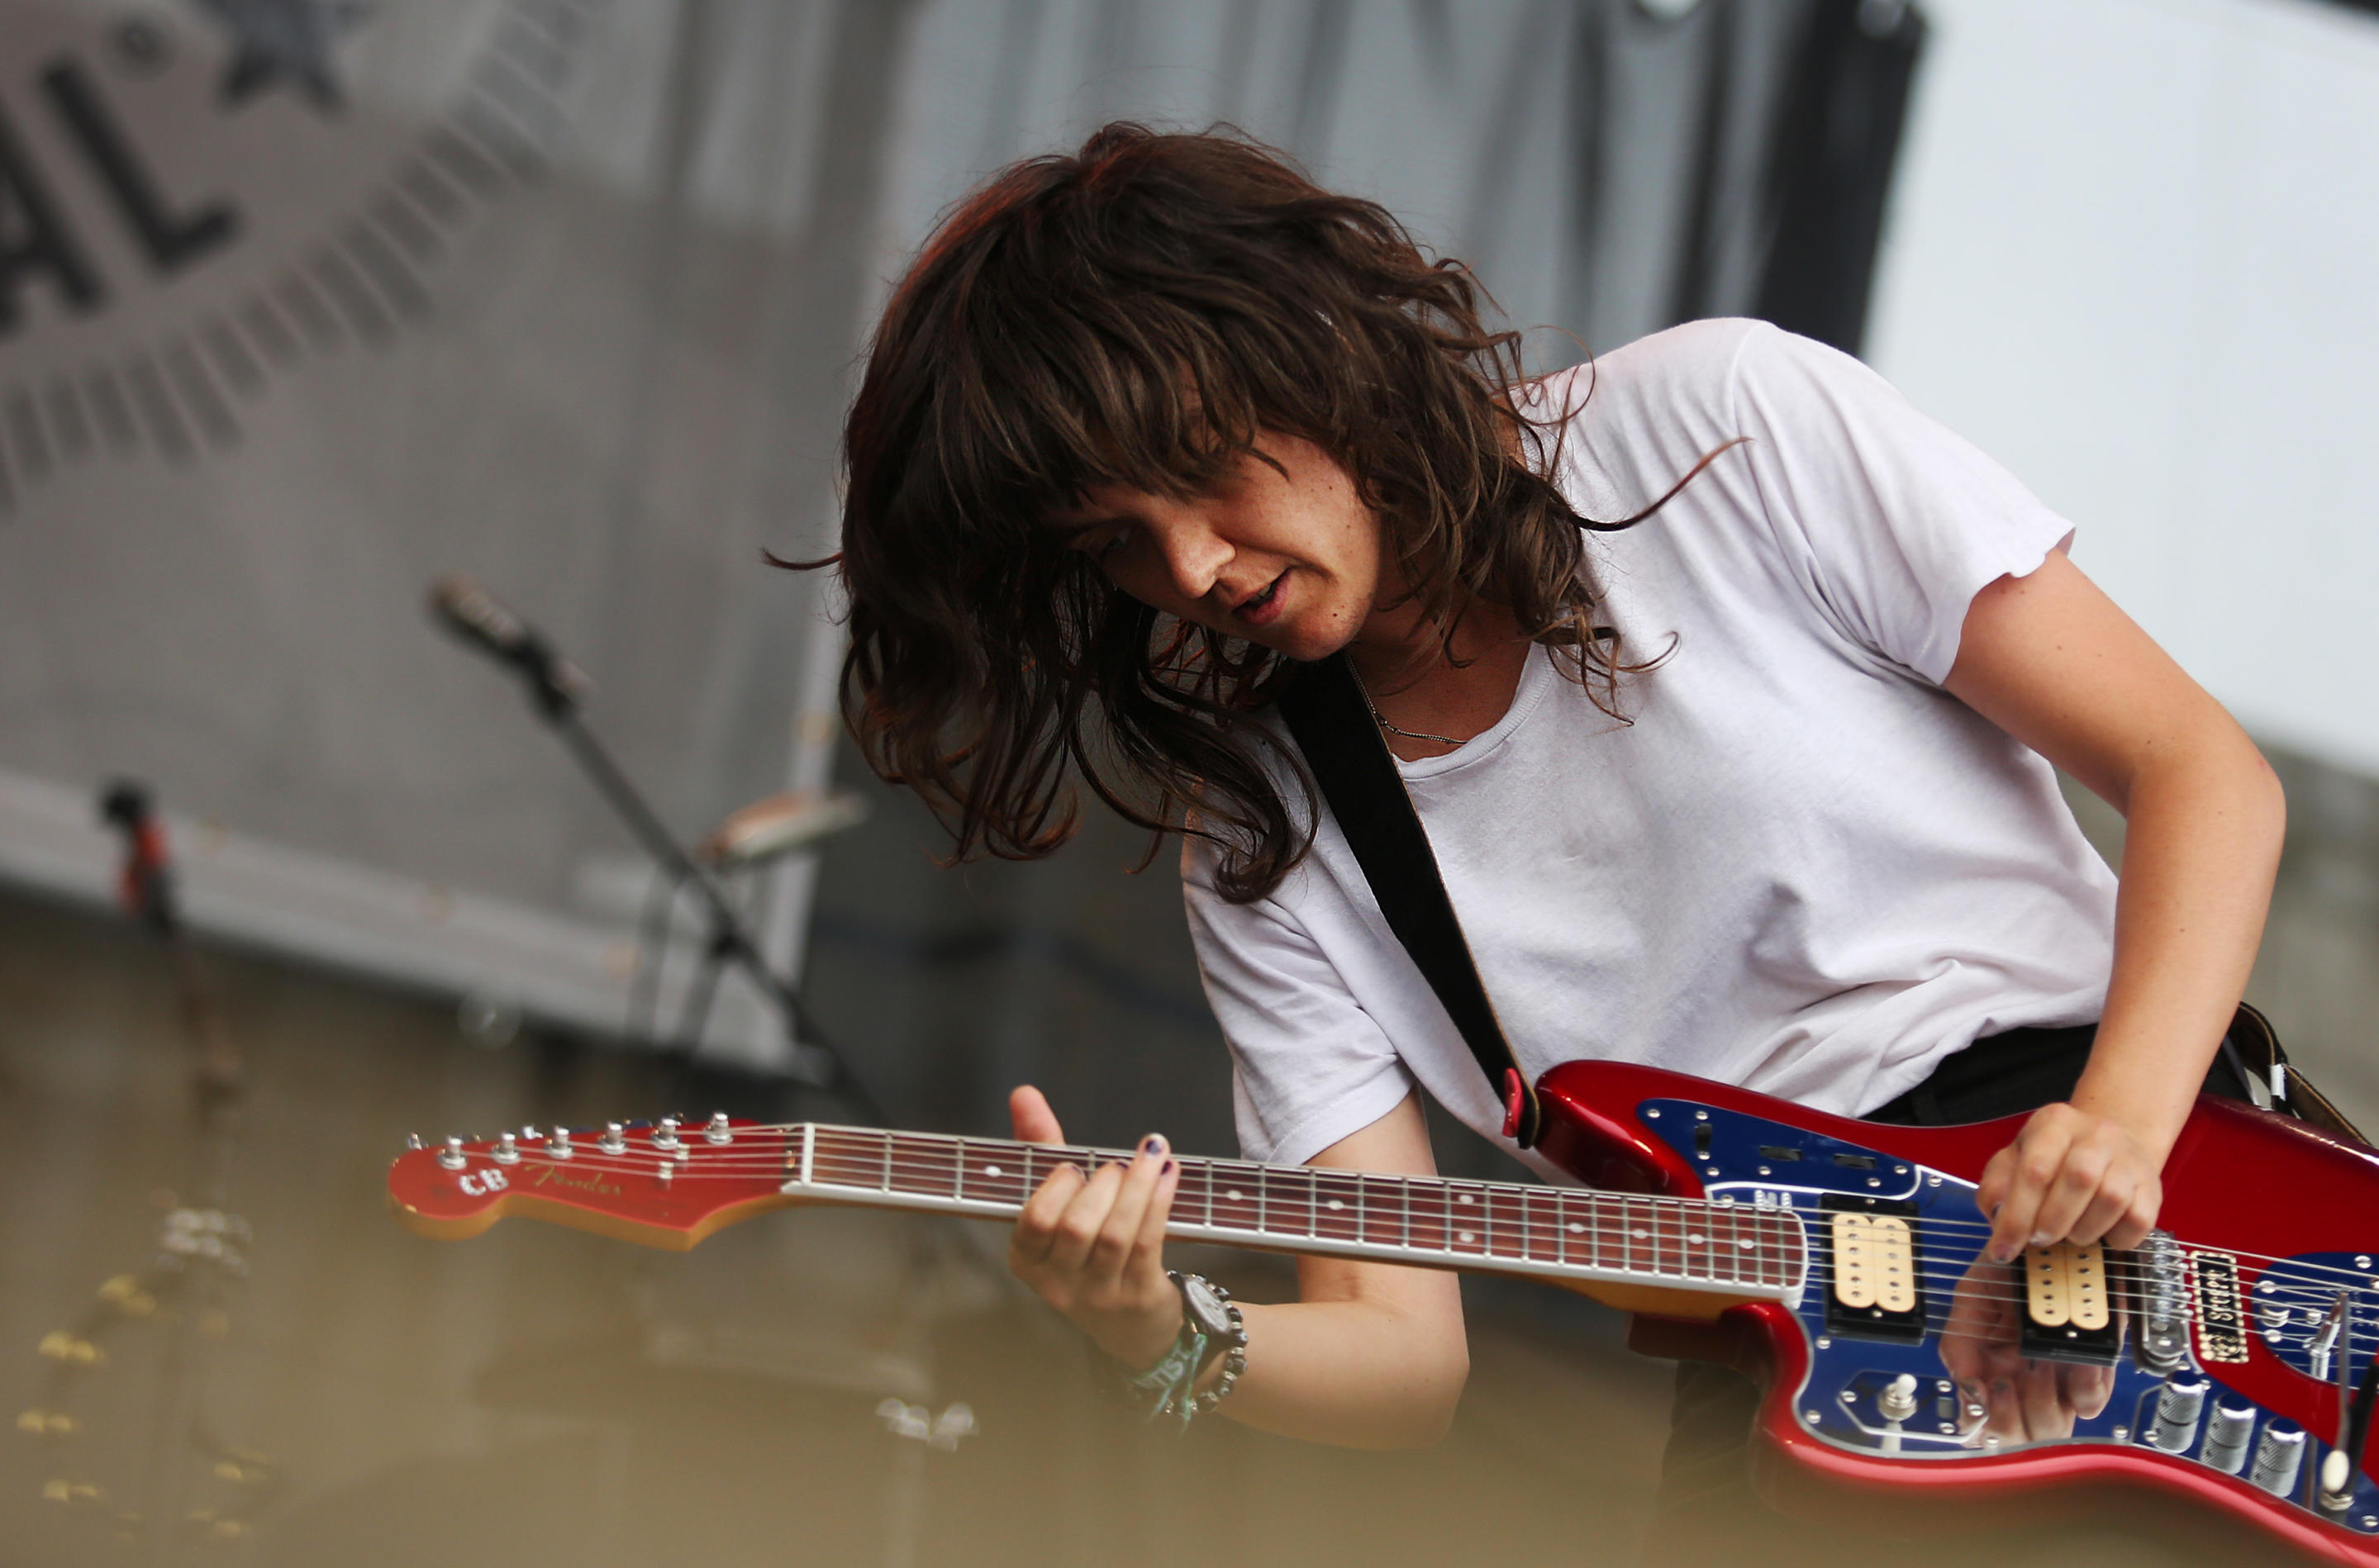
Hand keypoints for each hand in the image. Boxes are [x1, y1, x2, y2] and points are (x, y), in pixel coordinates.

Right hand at [1007, 1085, 1183, 1367]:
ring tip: (1153, 1155)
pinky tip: (1170, 1175)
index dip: (1056, 1189)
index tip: (1073, 1167)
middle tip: (1117, 1165)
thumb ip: (1041, 1148)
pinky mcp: (1138, 1296)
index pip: (1034, 1223)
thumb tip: (1023, 1093)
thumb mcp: (1062, 1201)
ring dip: (1138, 1186)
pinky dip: (1160, 1202)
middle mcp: (1058, 1285)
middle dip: (1101, 1185)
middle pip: (1075, 1227)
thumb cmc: (1089, 1250)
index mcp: (1028, 1261)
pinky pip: (1148, 1243)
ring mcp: (1099, 1295)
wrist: (1133, 1326)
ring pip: (1115, 1234)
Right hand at [1937, 1255, 2115, 1444]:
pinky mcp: (2091, 1373)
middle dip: (2009, 1417)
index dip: (1979, 1420)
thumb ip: (1957, 1342)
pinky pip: (2088, 1402)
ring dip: (2041, 1401)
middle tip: (2006, 1382)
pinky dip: (2084, 1384)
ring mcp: (2057, 1382)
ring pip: (2050, 1428)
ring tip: (2036, 1366)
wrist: (2047, 1243)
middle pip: (2015, 1437)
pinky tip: (2076, 1360)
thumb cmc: (2008, 1267)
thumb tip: (1966, 1387)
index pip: (1977, 1421)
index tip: (1981, 1399)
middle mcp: (2021, 1382)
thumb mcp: (1971, 1296)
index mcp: (1987, 1369)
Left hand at [1976, 1101, 2162, 1261]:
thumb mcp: (2017, 1159)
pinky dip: (2115, 1238)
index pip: (2035, 1170)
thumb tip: (1995, 1217)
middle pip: (2079, 1179)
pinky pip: (2138, 1221)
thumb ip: (1997, 1185)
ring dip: (2083, 1230)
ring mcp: (2130, 1158)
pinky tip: (2100, 1233)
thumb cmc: (2055, 1158)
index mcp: (2055, 1122)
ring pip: (2112, 1199)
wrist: (2112, 1145)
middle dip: (2051, 1221)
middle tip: (2039, 1239)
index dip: (2016, 1216)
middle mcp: (2097, 1133)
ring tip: (2069, 1233)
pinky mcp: (2153, 1187)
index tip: (2002, 1250)